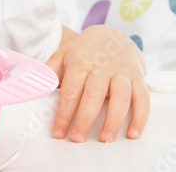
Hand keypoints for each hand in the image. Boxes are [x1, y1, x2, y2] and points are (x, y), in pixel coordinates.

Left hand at [44, 25, 148, 142]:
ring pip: (120, 97)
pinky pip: (143, 98)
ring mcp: (121, 72)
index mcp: (80, 63)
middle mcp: (102, 67)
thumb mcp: (62, 56)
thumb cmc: (83, 52)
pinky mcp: (138, 78)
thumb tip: (32, 87)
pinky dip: (140, 116)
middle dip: (85, 119)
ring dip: (114, 120)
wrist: (111, 36)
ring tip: (106, 139)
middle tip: (77, 138)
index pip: (70, 92)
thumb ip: (49, 71)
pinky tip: (133, 133)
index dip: (64, 114)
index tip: (58, 132)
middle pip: (94, 95)